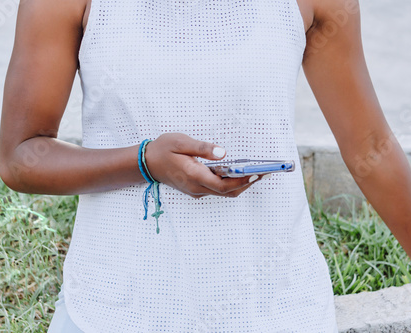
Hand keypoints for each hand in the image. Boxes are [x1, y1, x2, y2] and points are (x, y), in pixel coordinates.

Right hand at [144, 133, 265, 198]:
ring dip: (240, 185)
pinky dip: (230, 184)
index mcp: (194, 175)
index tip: (257, 173)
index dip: (242, 181)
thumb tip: (223, 152)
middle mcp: (196, 188)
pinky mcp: (196, 189)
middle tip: (264, 172)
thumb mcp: (181, 142)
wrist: (146, 163)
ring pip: (223, 193)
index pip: (223, 185)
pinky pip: (217, 190)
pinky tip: (238, 173)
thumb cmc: (163, 149)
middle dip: (247, 183)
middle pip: (227, 192)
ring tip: (255, 172)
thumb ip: (202, 148)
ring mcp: (196, 191)